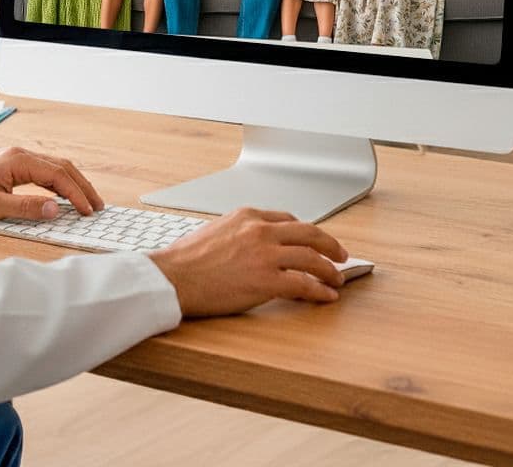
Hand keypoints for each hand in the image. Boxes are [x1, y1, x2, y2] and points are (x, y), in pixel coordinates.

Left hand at [0, 146, 103, 222]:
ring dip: (72, 182)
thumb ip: (25, 207)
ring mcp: (17, 158)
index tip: (88, 211)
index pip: (57, 175)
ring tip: (87, 200)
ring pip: (54, 166)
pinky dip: (59, 181)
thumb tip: (56, 209)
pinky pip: (44, 170)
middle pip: (61, 167)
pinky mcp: (13, 165)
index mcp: (17, 161)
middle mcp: (20, 155)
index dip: (76, 194)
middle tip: (97, 205)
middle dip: (81, 186)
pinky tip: (63, 194)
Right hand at [149, 208, 347, 316]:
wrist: (172, 278)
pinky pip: (304, 285)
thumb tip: (253, 247)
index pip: (287, 219)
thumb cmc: (185, 260)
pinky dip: (320, 291)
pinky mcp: (266, 281)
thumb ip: (239, 233)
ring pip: (312, 257)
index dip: (306, 233)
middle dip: (329, 244)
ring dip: (330, 269)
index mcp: (246, 215)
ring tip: (337, 279)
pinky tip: (327, 296)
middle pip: (309, 232)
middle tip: (340, 255)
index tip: (314, 241)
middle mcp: (259, 231)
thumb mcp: (215, 231)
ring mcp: (265, 255)